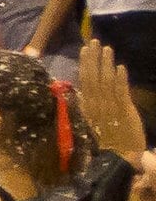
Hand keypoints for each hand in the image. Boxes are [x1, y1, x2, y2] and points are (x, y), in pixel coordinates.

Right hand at [82, 47, 147, 165]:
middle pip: (93, 77)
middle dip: (93, 59)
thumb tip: (75, 92)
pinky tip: (121, 67)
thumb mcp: (89, 125)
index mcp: (87, 107)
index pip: (84, 81)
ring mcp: (110, 107)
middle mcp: (96, 104)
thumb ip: (85, 108)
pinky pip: (121, 92)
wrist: (118, 159)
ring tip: (107, 48)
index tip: (85, 50)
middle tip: (94, 41)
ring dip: (106, 64)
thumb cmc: (105, 143)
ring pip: (106, 81)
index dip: (85, 64)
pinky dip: (120, 79)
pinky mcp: (125, 111)